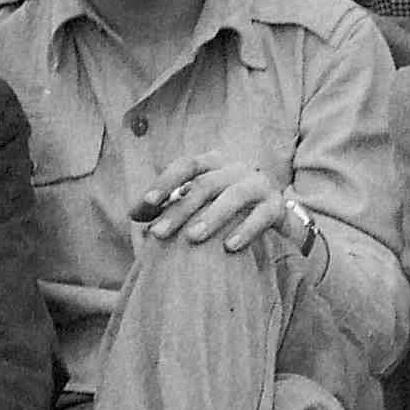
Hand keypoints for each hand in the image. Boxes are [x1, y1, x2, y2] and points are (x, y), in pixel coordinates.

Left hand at [133, 154, 294, 255]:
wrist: (276, 212)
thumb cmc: (226, 206)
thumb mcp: (198, 200)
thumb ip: (168, 205)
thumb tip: (133, 215)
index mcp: (214, 163)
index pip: (186, 165)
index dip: (165, 182)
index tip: (145, 206)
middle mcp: (236, 169)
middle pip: (205, 184)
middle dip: (180, 209)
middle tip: (158, 234)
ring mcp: (259, 185)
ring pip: (234, 195)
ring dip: (212, 216)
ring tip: (192, 237)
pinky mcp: (276, 206)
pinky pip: (262, 215)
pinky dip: (246, 229)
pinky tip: (229, 246)